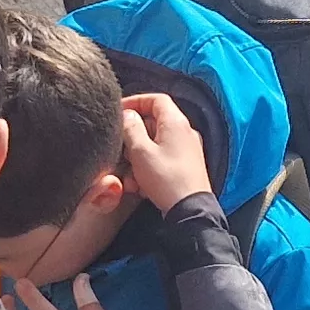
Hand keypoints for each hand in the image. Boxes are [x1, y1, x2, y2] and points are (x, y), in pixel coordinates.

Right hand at [114, 92, 212, 206]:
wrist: (190, 211)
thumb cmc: (166, 179)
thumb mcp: (140, 151)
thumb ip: (131, 128)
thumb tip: (127, 115)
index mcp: (176, 122)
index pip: (156, 99)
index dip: (135, 101)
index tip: (119, 112)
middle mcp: (185, 133)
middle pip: (154, 123)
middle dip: (133, 137)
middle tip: (120, 148)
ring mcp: (187, 150)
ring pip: (156, 144)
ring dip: (138, 157)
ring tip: (129, 175)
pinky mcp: (186, 167)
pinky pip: (163, 159)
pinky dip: (148, 168)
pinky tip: (139, 185)